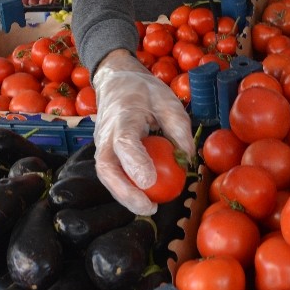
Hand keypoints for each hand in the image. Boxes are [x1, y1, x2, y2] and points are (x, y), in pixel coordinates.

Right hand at [91, 50, 195, 214]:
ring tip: (149, 208)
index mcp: (123, 116)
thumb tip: (188, 160)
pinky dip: (125, 189)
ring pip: (106, 176)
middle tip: (149, 207)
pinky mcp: (104, 152)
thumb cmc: (143, 90)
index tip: (150, 181)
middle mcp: (106, 133)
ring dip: (124, 196)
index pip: (124, 143)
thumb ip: (178, 128)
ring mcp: (101, 144)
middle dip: (125, 192)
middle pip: (107, 168)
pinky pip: (112, 174)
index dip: (135, 164)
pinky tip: (144, 198)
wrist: (115, 81)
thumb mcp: (167, 100)